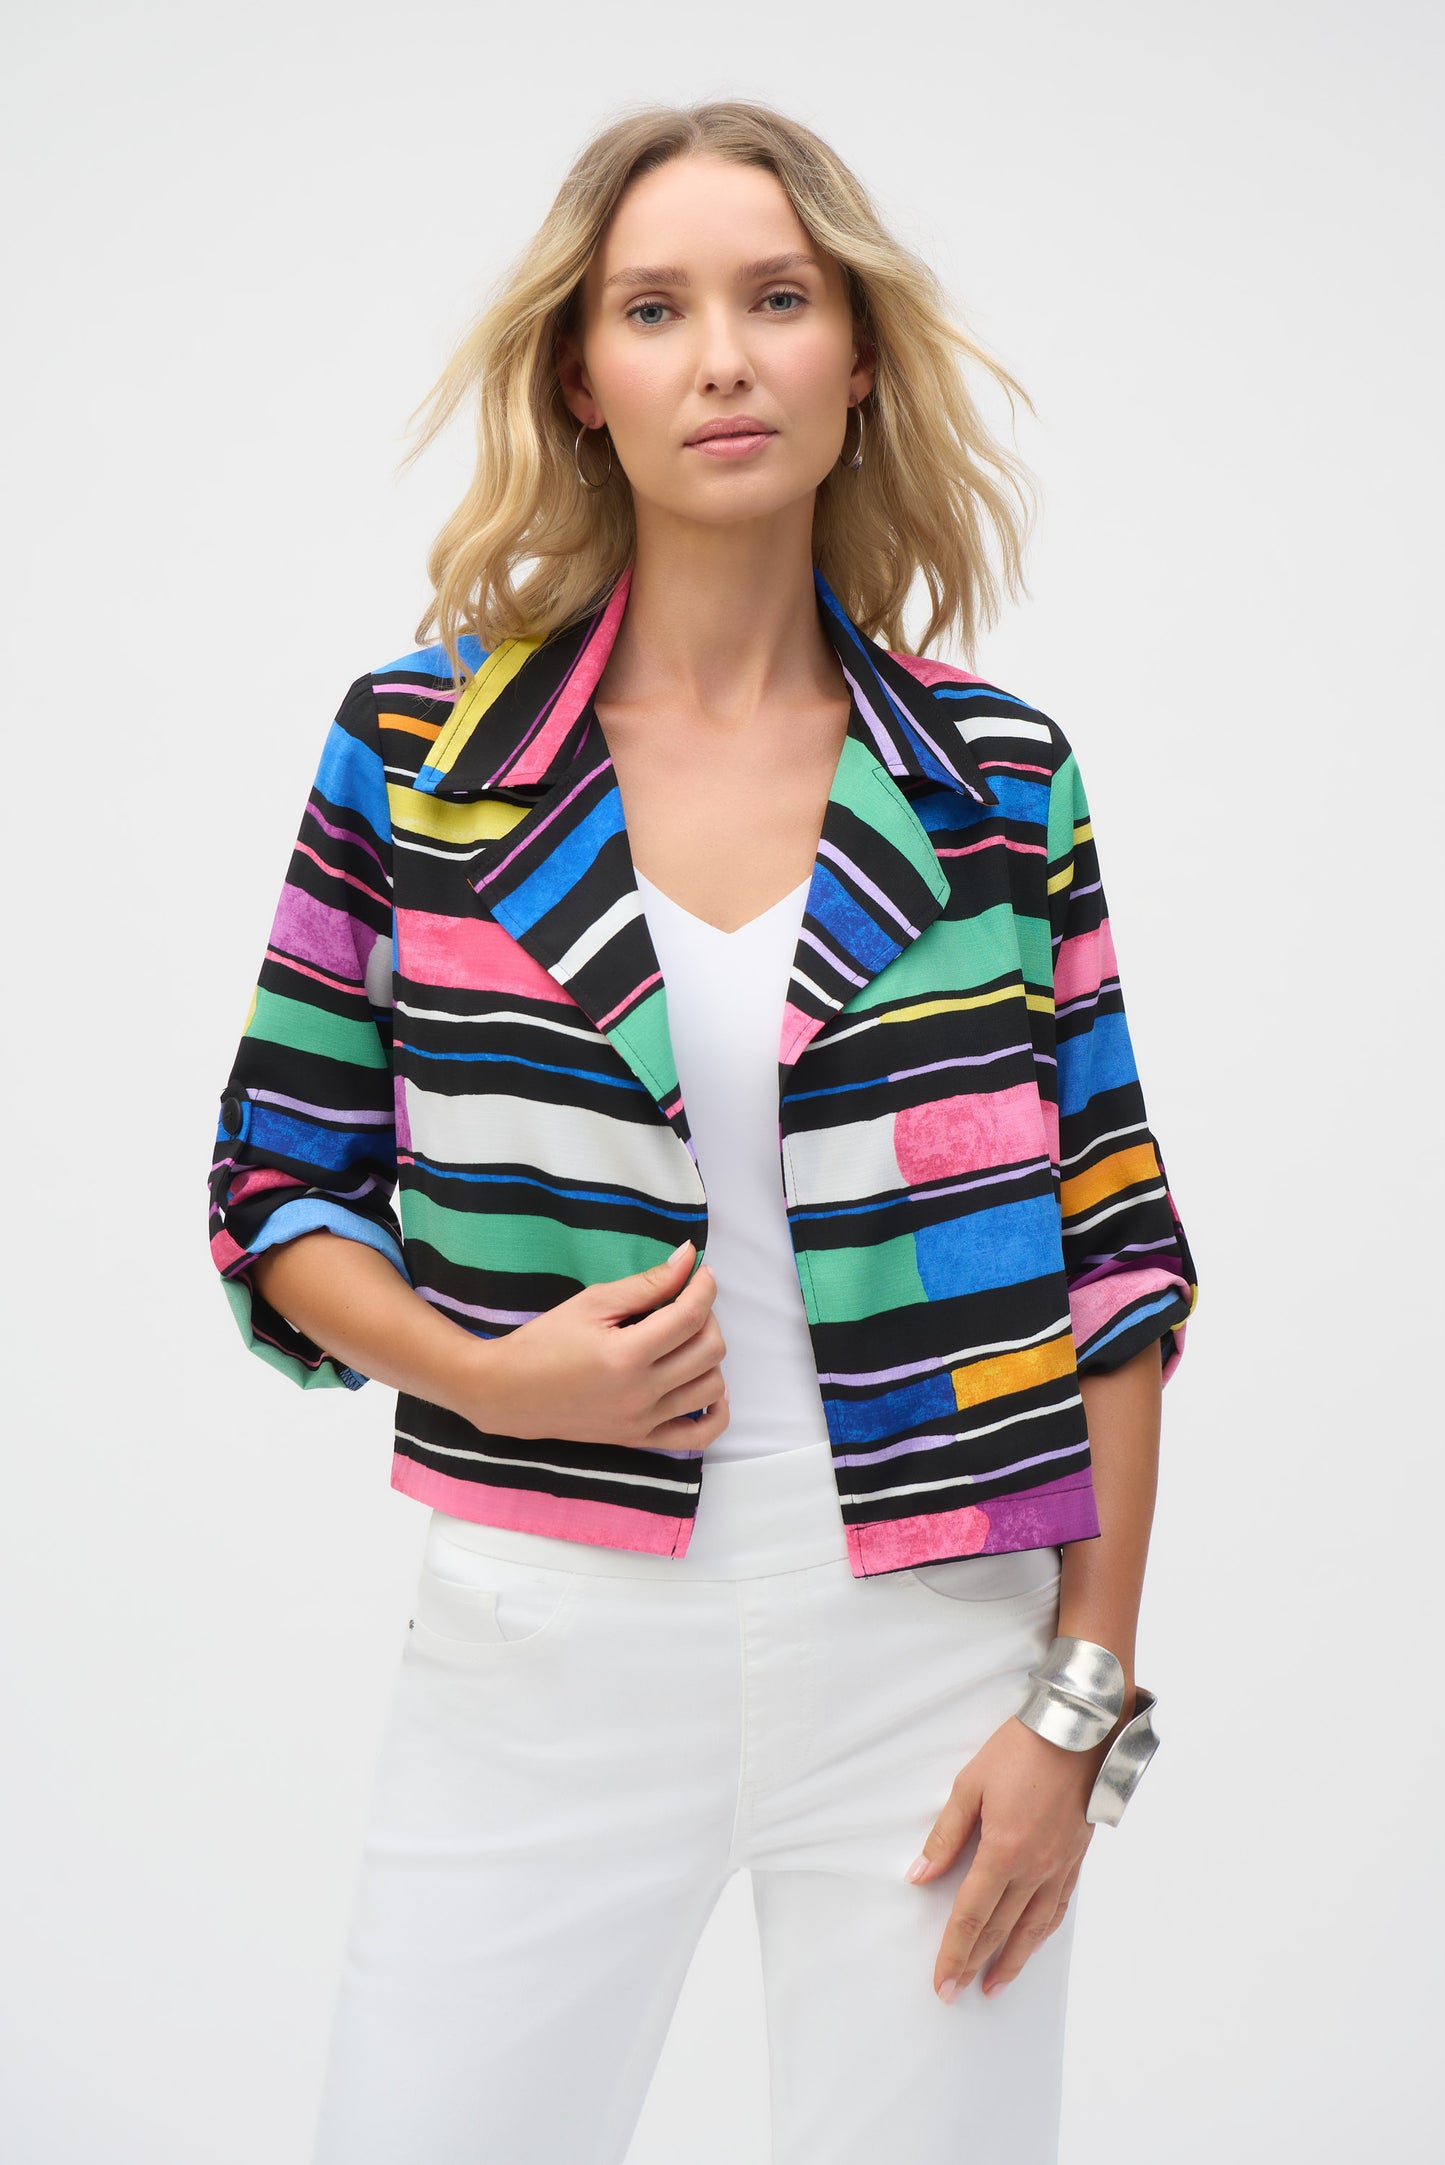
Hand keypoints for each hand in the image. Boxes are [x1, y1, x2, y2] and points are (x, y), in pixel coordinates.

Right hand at [467, 1238, 730, 1450]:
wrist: (507, 1392)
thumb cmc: (545, 1341)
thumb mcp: (592, 1302)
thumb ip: (646, 1283)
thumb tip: (688, 1258)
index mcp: (627, 1355)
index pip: (690, 1316)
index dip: (704, 1287)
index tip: (701, 1271)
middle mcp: (641, 1394)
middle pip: (709, 1351)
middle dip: (708, 1317)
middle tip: (686, 1303)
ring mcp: (642, 1421)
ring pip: (711, 1388)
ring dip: (710, 1357)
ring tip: (687, 1340)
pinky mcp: (639, 1439)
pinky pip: (698, 1437)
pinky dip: (716, 1412)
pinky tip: (705, 1386)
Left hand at [906, 1691, 1135, 2002]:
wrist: (1079, 1730)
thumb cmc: (1021, 1750)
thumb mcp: (971, 1785)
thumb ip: (946, 1835)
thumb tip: (919, 1875)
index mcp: (1003, 1851)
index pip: (971, 1915)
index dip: (953, 1952)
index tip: (941, 1982)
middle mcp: (1034, 1869)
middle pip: (999, 1929)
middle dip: (974, 1965)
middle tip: (954, 1994)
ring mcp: (1058, 1867)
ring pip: (1032, 1929)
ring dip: (1011, 1960)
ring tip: (993, 1985)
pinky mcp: (1075, 1859)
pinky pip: (1057, 1908)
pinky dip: (1041, 1934)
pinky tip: (1032, 1943)